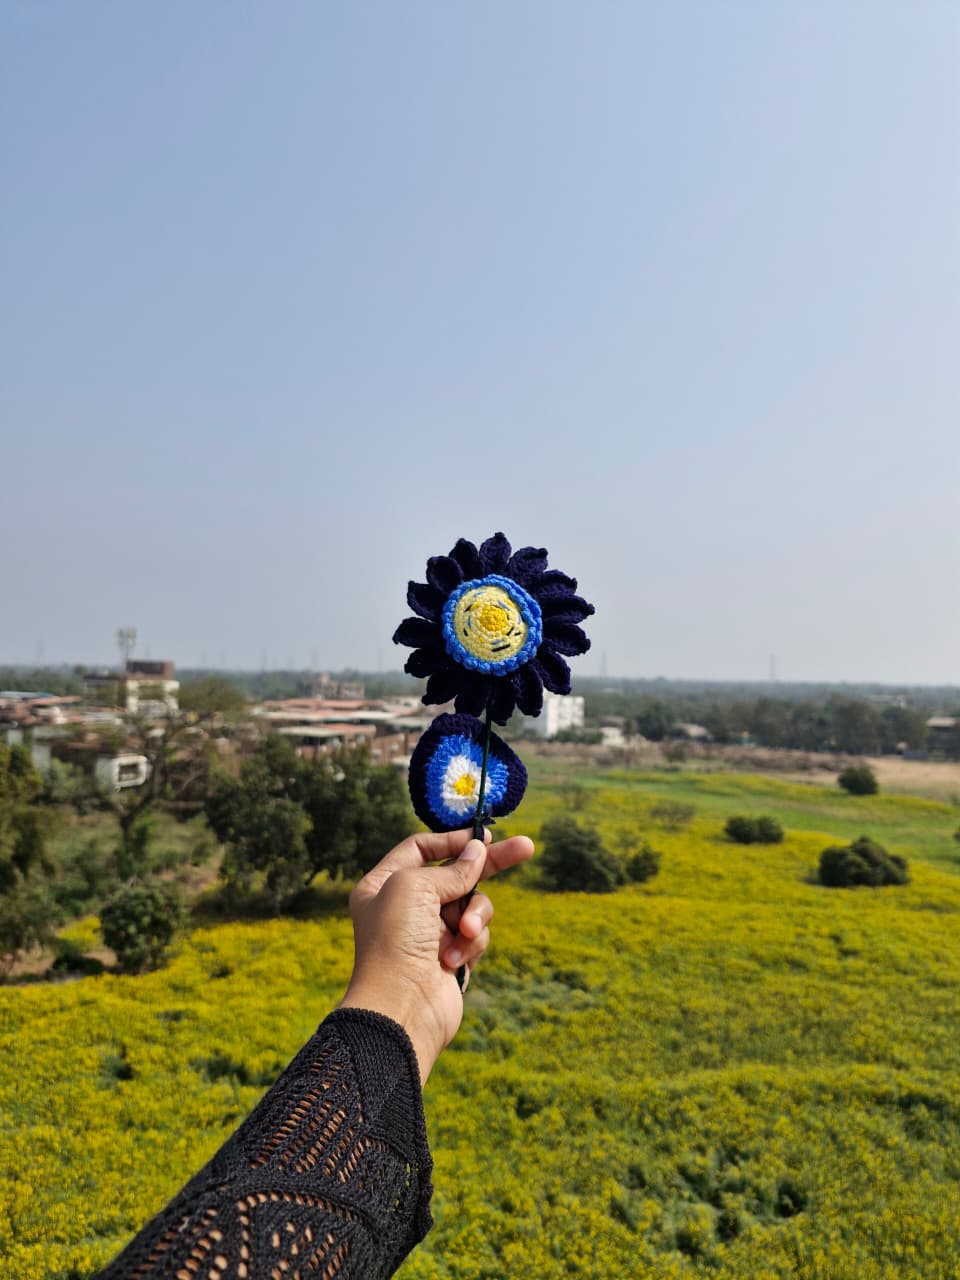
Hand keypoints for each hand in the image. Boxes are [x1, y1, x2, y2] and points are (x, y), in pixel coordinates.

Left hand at [338, 828, 533, 1083]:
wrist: (401, 1008)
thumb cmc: (396, 941)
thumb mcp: (416, 887)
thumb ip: (451, 869)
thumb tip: (478, 851)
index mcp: (383, 884)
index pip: (421, 848)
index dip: (451, 841)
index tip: (483, 836)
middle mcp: (406, 906)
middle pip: (456, 873)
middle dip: (489, 863)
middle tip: (526, 847)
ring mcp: (430, 932)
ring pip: (472, 905)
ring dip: (475, 915)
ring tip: (465, 933)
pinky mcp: (452, 956)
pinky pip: (476, 935)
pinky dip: (471, 943)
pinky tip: (454, 960)